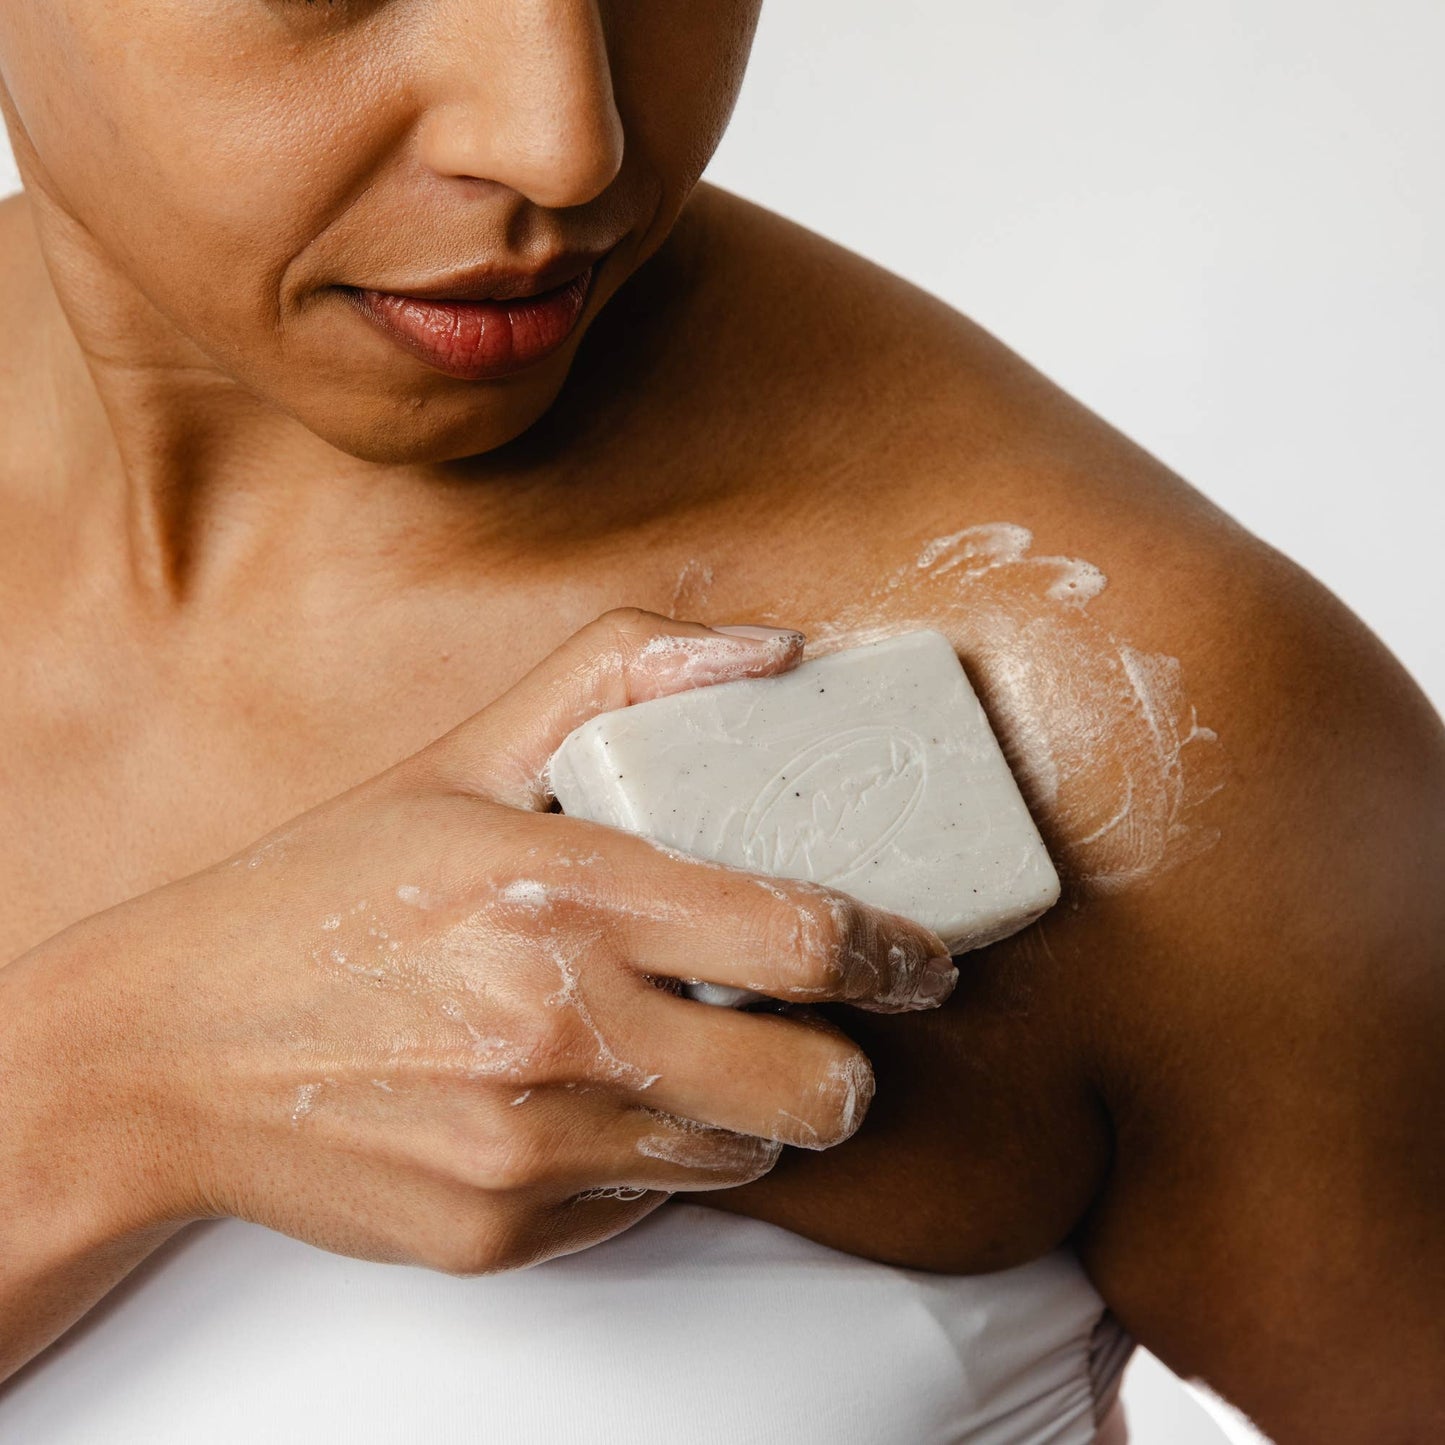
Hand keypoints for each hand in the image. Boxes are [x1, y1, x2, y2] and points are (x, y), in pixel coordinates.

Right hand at [18, 608, 953, 1276]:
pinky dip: (649, 1153)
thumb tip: (771, 649)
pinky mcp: (501, 1236)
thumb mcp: (461, 756)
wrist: (168, 1048)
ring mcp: (529, 1150)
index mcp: (559, 892)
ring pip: (738, 1153)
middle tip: (833, 1032)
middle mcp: (554, 1030)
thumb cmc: (327, 890)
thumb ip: (618, 676)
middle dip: (852, 1064)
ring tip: (693, 1052)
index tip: (923, 960)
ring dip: (749, 1108)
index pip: (801, 939)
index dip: (895, 955)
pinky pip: (644, 1202)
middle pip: (812, 1087)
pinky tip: (586, 1098)